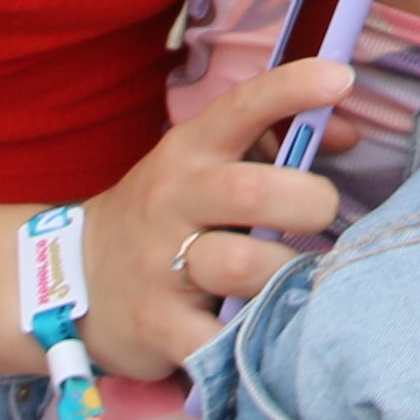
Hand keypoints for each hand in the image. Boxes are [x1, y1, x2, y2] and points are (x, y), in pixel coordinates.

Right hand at [74, 55, 354, 380]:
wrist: (73, 279)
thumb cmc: (169, 214)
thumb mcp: (208, 167)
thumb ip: (278, 144)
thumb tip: (346, 134)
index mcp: (190, 152)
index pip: (241, 106)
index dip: (292, 89)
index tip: (340, 78)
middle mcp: (174, 200)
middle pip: (252, 192)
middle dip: (307, 203)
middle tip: (322, 217)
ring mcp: (160, 265)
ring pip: (241, 266)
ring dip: (284, 274)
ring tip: (294, 280)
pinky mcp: (156, 326)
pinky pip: (214, 338)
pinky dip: (246, 341)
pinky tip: (261, 333)